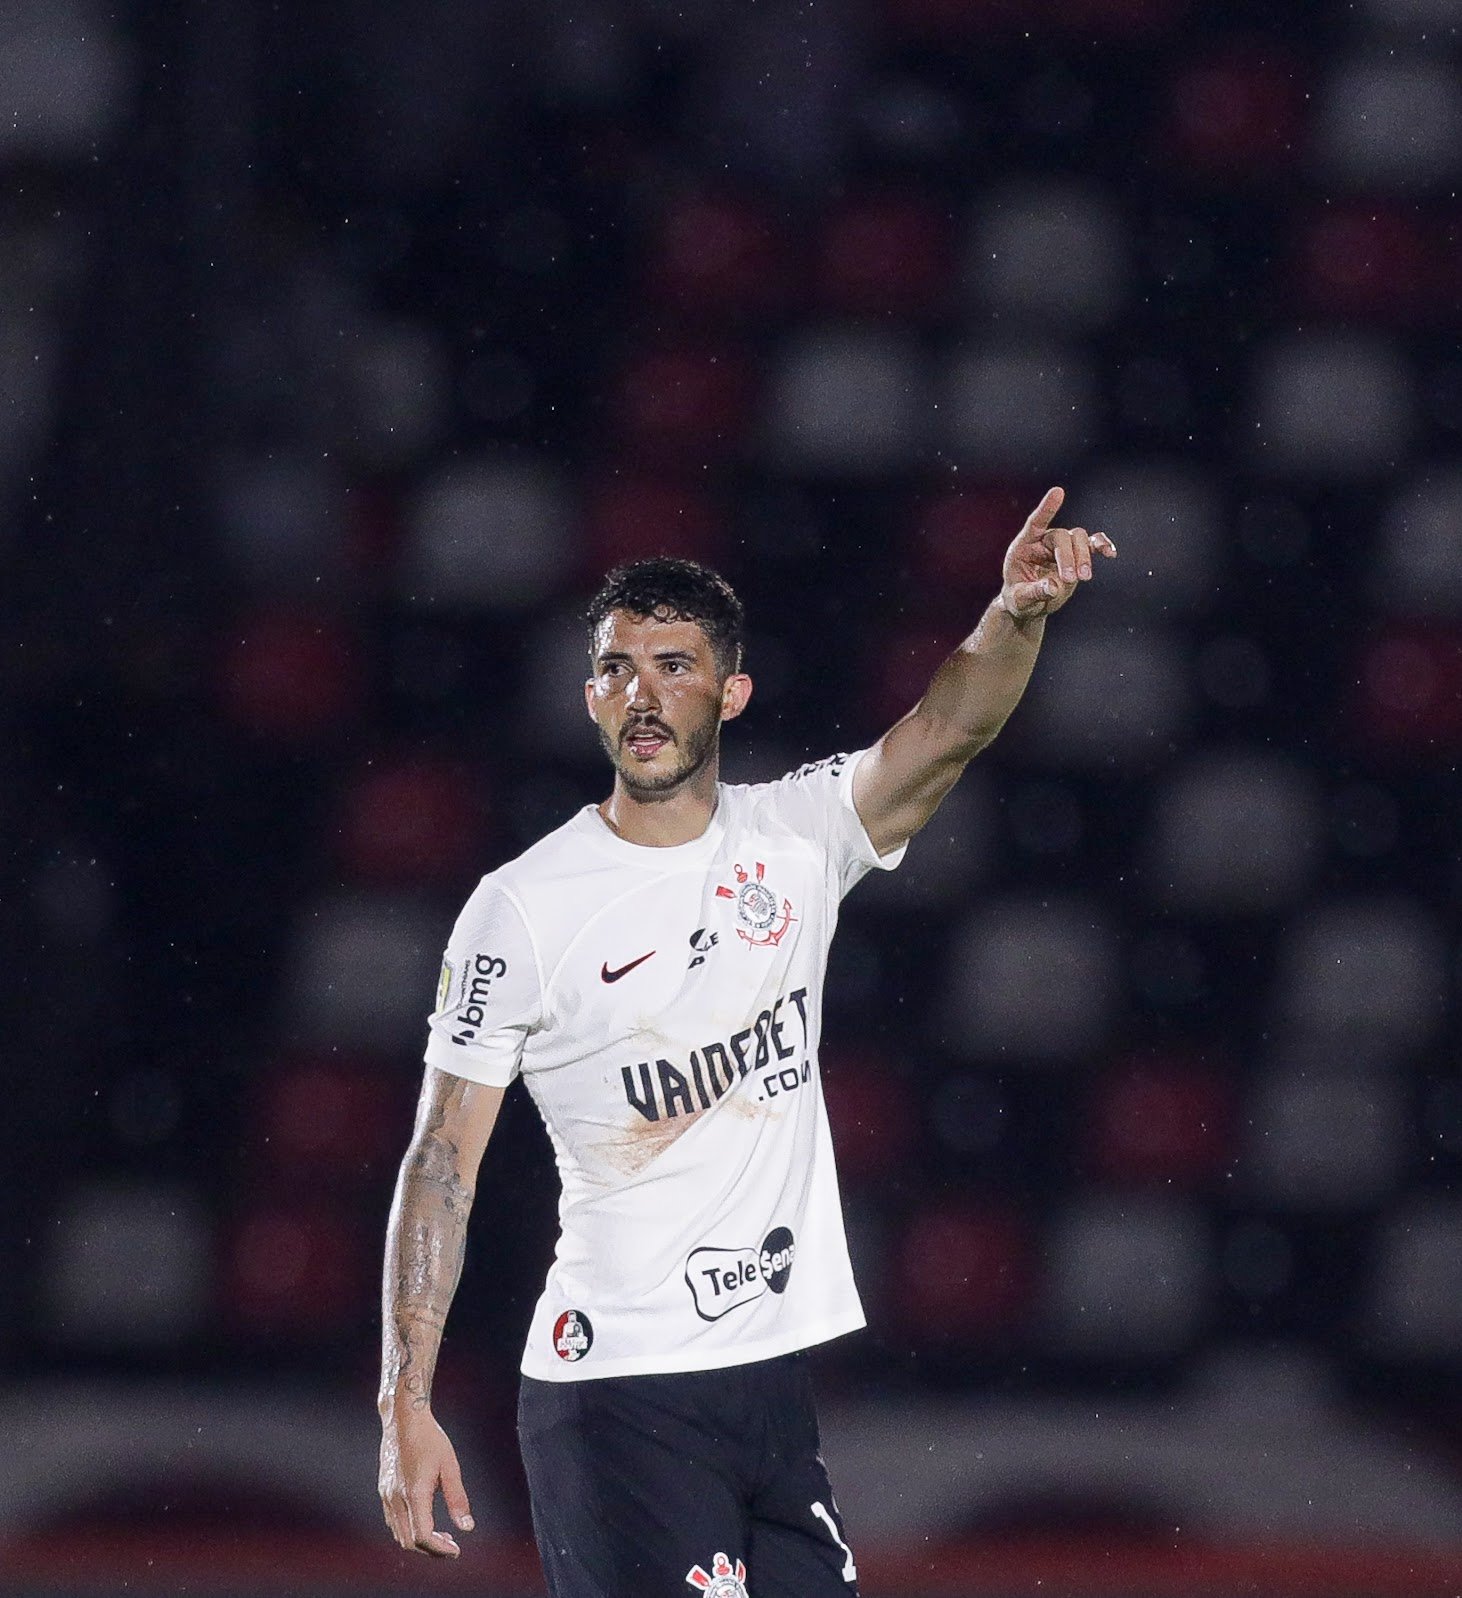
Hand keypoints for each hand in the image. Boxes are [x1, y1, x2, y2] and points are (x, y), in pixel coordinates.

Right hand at [379, 1409, 474, 1557]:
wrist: (403, 1420)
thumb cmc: (430, 1439)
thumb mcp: (450, 1466)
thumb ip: (457, 1498)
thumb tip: (467, 1528)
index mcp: (414, 1493)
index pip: (422, 1536)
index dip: (439, 1549)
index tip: (456, 1550)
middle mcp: (396, 1498)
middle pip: (409, 1541)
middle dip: (431, 1549)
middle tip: (452, 1545)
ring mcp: (387, 1496)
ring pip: (400, 1534)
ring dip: (419, 1541)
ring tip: (442, 1535)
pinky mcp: (384, 1491)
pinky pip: (394, 1522)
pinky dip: (409, 1530)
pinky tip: (425, 1520)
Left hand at [1000, 486, 1116, 619]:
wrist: (1030, 604)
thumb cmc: (1019, 599)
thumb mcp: (1020, 599)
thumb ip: (1035, 592)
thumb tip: (1055, 587)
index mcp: (1024, 546)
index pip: (1035, 522)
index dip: (1047, 508)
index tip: (1058, 492)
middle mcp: (1043, 541)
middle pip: (1061, 537)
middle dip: (1068, 557)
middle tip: (1071, 579)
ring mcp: (1061, 547)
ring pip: (1078, 538)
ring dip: (1084, 556)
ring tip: (1084, 577)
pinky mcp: (1076, 556)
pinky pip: (1092, 544)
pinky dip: (1102, 546)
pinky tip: (1110, 553)